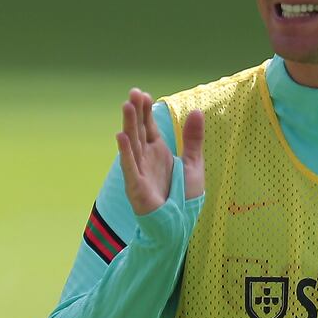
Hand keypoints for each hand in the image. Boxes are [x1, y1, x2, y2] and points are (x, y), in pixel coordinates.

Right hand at [116, 88, 204, 214]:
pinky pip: (130, 167)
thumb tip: (197, 111)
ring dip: (129, 125)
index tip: (143, 93)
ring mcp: (139, 171)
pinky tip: (120, 136)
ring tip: (126, 106)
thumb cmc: (183, 197)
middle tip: (133, 92)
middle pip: (139, 131)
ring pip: (133, 144)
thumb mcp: (194, 163)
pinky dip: (125, 153)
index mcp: (158, 152)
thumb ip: (194, 139)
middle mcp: (146, 158)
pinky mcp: (136, 186)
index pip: (149, 126)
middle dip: (136, 112)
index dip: (146, 110)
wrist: (178, 225)